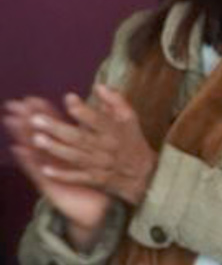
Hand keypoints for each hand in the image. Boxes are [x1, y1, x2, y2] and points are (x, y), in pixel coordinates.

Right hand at [4, 97, 113, 249]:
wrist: (98, 209)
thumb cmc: (98, 180)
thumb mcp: (99, 156)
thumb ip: (97, 136)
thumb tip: (96, 117)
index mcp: (69, 149)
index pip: (55, 126)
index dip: (44, 112)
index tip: (32, 98)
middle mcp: (56, 158)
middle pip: (40, 135)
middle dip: (28, 119)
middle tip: (14, 105)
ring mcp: (51, 170)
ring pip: (35, 150)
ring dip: (24, 135)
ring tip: (12, 121)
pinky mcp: (50, 184)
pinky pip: (38, 170)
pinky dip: (28, 160)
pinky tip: (18, 149)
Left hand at [9, 85, 157, 205]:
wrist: (142, 172)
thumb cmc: (130, 139)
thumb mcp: (129, 118)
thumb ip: (115, 101)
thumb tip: (98, 86)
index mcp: (115, 130)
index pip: (98, 119)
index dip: (83, 110)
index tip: (68, 99)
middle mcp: (107, 147)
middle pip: (80, 138)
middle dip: (58, 129)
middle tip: (36, 120)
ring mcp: (101, 164)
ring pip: (76, 156)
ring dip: (56, 149)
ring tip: (36, 139)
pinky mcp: (95, 179)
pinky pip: (78, 177)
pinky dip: (62, 175)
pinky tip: (45, 169)